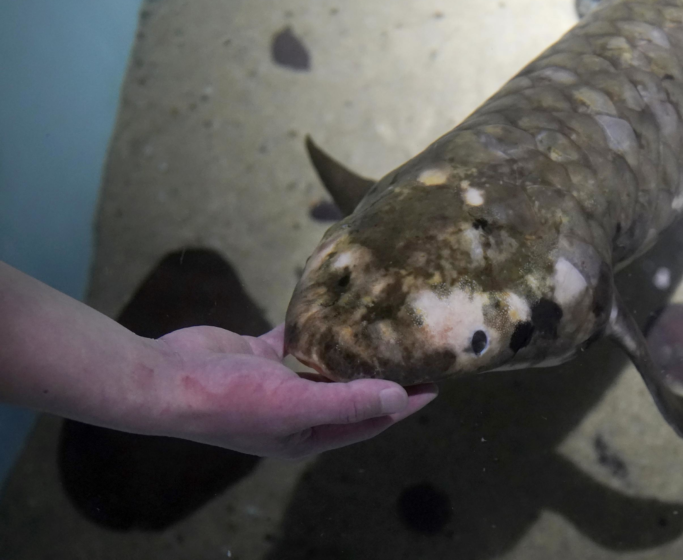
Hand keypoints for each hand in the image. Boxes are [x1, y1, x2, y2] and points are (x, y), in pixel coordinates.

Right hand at [155, 324, 437, 458]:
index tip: (433, 385)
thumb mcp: (293, 406)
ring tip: (382, 328)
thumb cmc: (228, 401)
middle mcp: (294, 412)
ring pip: (322, 365)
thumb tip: (398, 397)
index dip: (401, 405)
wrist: (164, 378)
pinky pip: (294, 340)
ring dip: (349, 350)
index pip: (367, 420)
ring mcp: (275, 383)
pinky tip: (332, 309)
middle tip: (414, 351)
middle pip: (349, 393)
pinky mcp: (258, 356)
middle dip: (381, 375)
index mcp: (305, 435)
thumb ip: (347, 403)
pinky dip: (311, 327)